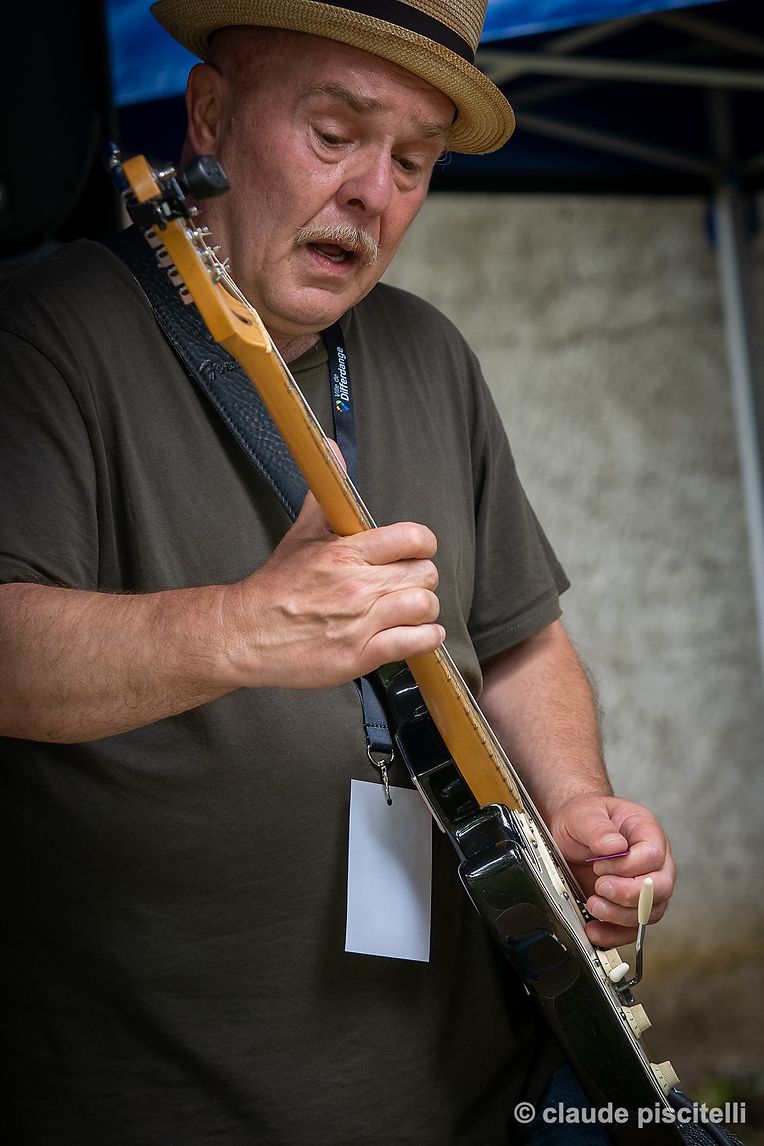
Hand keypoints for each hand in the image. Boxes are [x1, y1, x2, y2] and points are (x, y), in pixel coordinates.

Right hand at [218, 490, 443, 689]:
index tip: (415, 552)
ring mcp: (360, 622)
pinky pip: (414, 643)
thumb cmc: (275, 586)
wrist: (245, 633)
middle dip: (421, 578)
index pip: (412, 538)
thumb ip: (325, 495)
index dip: (422, 545)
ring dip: (424, 609)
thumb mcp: (301, 534)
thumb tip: (331, 449)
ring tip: (411, 610)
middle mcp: (357, 585)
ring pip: (423, 606)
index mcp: (346, 552)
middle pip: (424, 574)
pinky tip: (419, 635)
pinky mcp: (359, 655)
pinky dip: (425, 640)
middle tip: (406, 584)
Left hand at [549, 795, 675, 947]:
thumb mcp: (584, 814)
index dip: (628, 866)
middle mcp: (653, 861)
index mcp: (646, 832)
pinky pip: (632, 928)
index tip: (600, 865)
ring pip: (650, 912)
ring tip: (594, 905)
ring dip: (620, 915)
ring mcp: (644, 886)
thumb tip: (614, 847)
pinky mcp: (630, 906)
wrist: (569, 833)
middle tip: (600, 887)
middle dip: (629, 894)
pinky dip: (614, 934)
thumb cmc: (583, 818)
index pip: (654, 855)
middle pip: (660, 887)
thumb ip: (598, 828)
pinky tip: (594, 930)